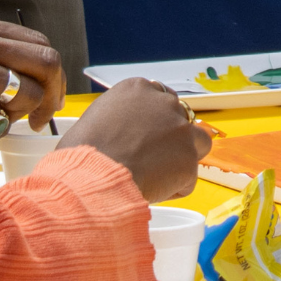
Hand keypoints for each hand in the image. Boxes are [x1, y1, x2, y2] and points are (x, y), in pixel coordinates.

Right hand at [58, 78, 211, 201]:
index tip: (145, 137)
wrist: (93, 176)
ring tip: (159, 176)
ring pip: (197, 142)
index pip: (159, 98)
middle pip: (180, 117)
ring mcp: (180, 130)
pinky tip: (152, 192)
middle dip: (170, 137)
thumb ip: (118, 116)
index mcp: (137, 88)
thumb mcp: (96, 117)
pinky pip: (188, 178)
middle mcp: (164, 102)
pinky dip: (175, 188)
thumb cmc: (82, 152)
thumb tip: (118, 131)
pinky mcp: (188, 159)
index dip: (154, 121)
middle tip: (151, 159)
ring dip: (184, 157)